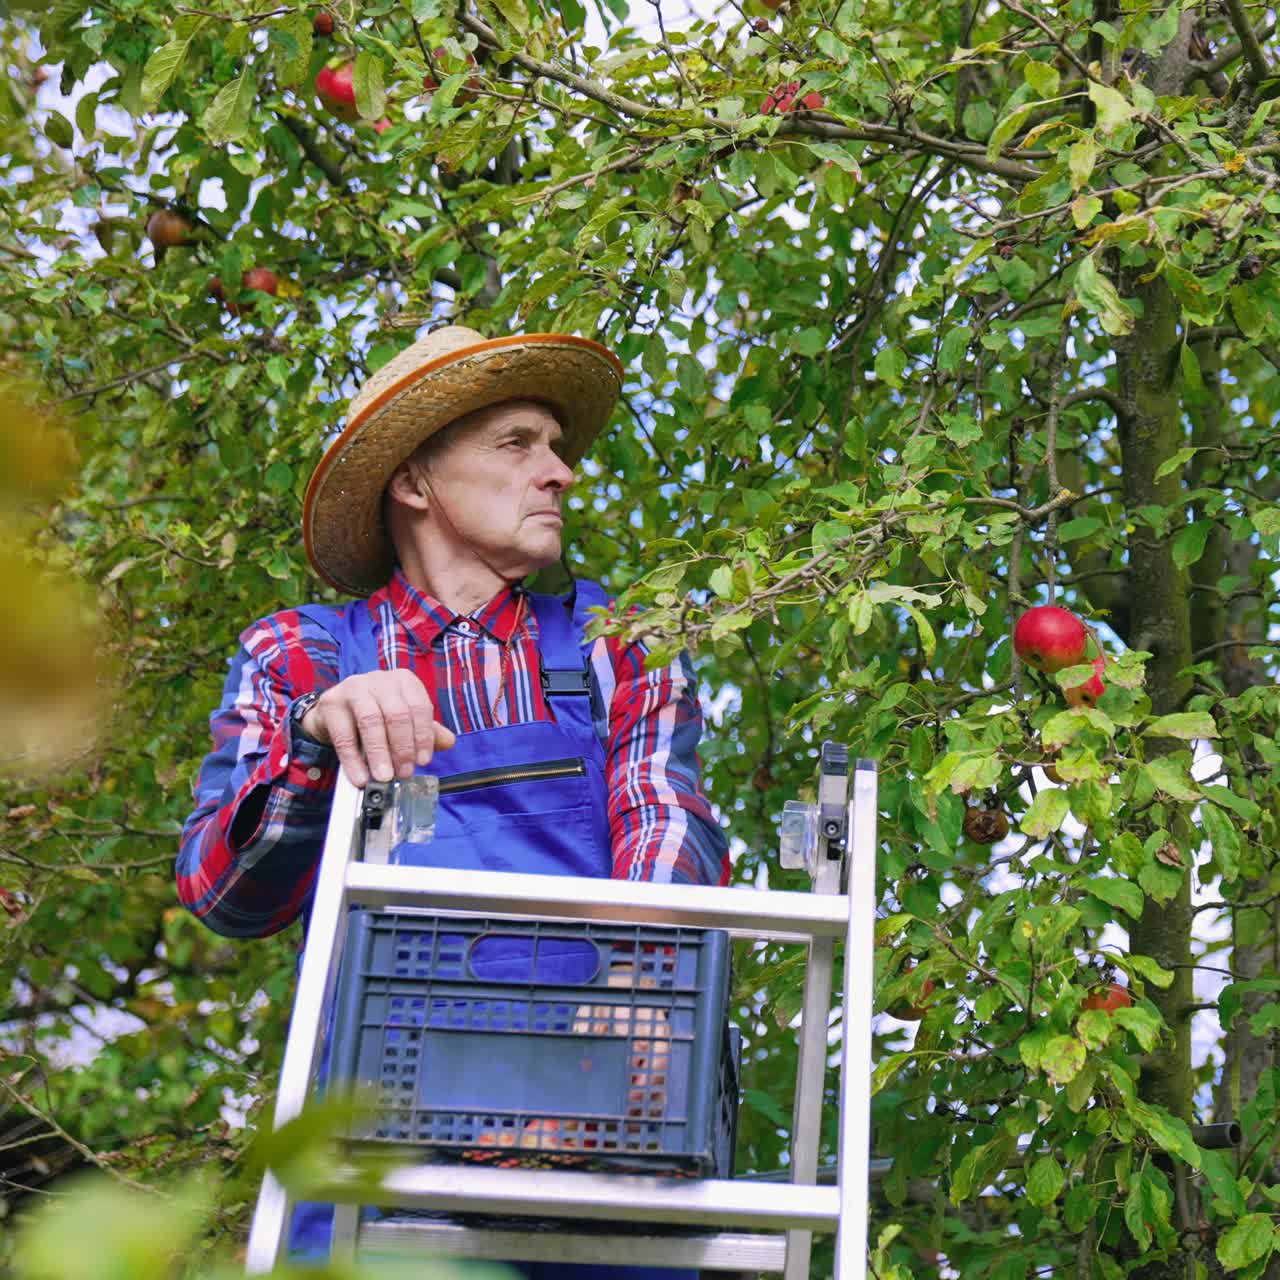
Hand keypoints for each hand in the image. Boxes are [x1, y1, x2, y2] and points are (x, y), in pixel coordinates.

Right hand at [299, 670, 455, 786]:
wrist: (334, 714)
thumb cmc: (375, 716)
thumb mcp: (403, 721)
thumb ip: (426, 731)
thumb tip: (448, 742)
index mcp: (404, 680)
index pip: (420, 707)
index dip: (423, 736)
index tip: (423, 761)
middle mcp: (380, 679)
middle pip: (397, 714)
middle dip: (402, 748)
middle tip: (404, 772)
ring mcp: (354, 688)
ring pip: (371, 721)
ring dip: (380, 753)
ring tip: (384, 776)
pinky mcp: (331, 703)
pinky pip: (344, 735)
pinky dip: (353, 760)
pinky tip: (360, 776)